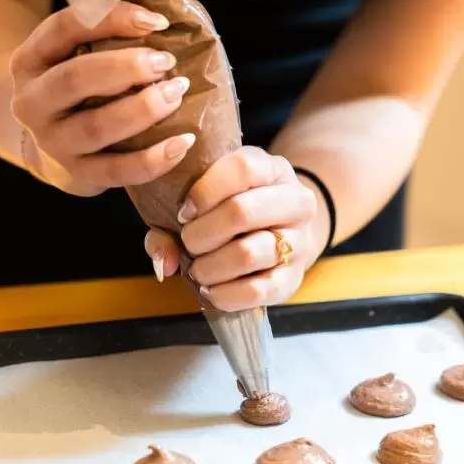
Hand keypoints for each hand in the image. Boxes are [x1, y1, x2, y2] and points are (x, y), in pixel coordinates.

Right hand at [8, 2, 195, 196]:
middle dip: (126, 67)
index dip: (112, 19)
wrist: (49, 149)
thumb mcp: (71, 57)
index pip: (65, 28)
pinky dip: (153, 159)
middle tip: (166, 63)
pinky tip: (181, 143)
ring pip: (97, 127)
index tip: (157, 22)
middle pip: (75, 78)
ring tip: (177, 93)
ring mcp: (52, 143)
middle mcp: (31, 103)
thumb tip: (157, 23)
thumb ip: (102, 37)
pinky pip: (117, 171)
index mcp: (29, 61)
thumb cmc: (74, 91)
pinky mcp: (76, 175)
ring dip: (143, 109)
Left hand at [144, 147, 329, 311]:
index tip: (183, 212)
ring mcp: (299, 242)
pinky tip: (210, 289)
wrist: (281, 234)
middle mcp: (296, 202)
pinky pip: (257, 291)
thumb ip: (170, 222)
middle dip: (200, 234)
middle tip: (188, 243)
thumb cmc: (232, 211)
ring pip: (247, 254)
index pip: (241, 169)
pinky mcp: (293, 280)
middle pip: (241, 212)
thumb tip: (164, 262)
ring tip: (197, 268)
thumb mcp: (208, 198)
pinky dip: (224, 294)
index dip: (203, 193)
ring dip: (209, 266)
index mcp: (273, 170)